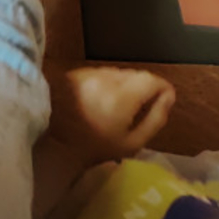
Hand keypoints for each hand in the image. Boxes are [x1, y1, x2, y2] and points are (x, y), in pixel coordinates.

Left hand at [48, 66, 175, 164]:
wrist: (50, 141)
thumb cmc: (94, 146)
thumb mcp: (132, 142)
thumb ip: (155, 119)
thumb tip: (168, 98)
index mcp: (121, 96)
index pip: (151, 79)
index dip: (162, 88)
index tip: (165, 99)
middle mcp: (105, 78)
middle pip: (135, 74)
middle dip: (144, 87)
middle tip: (143, 106)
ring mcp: (87, 73)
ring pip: (117, 72)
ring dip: (125, 84)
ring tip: (121, 105)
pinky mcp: (74, 73)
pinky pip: (100, 73)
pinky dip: (107, 83)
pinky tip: (101, 100)